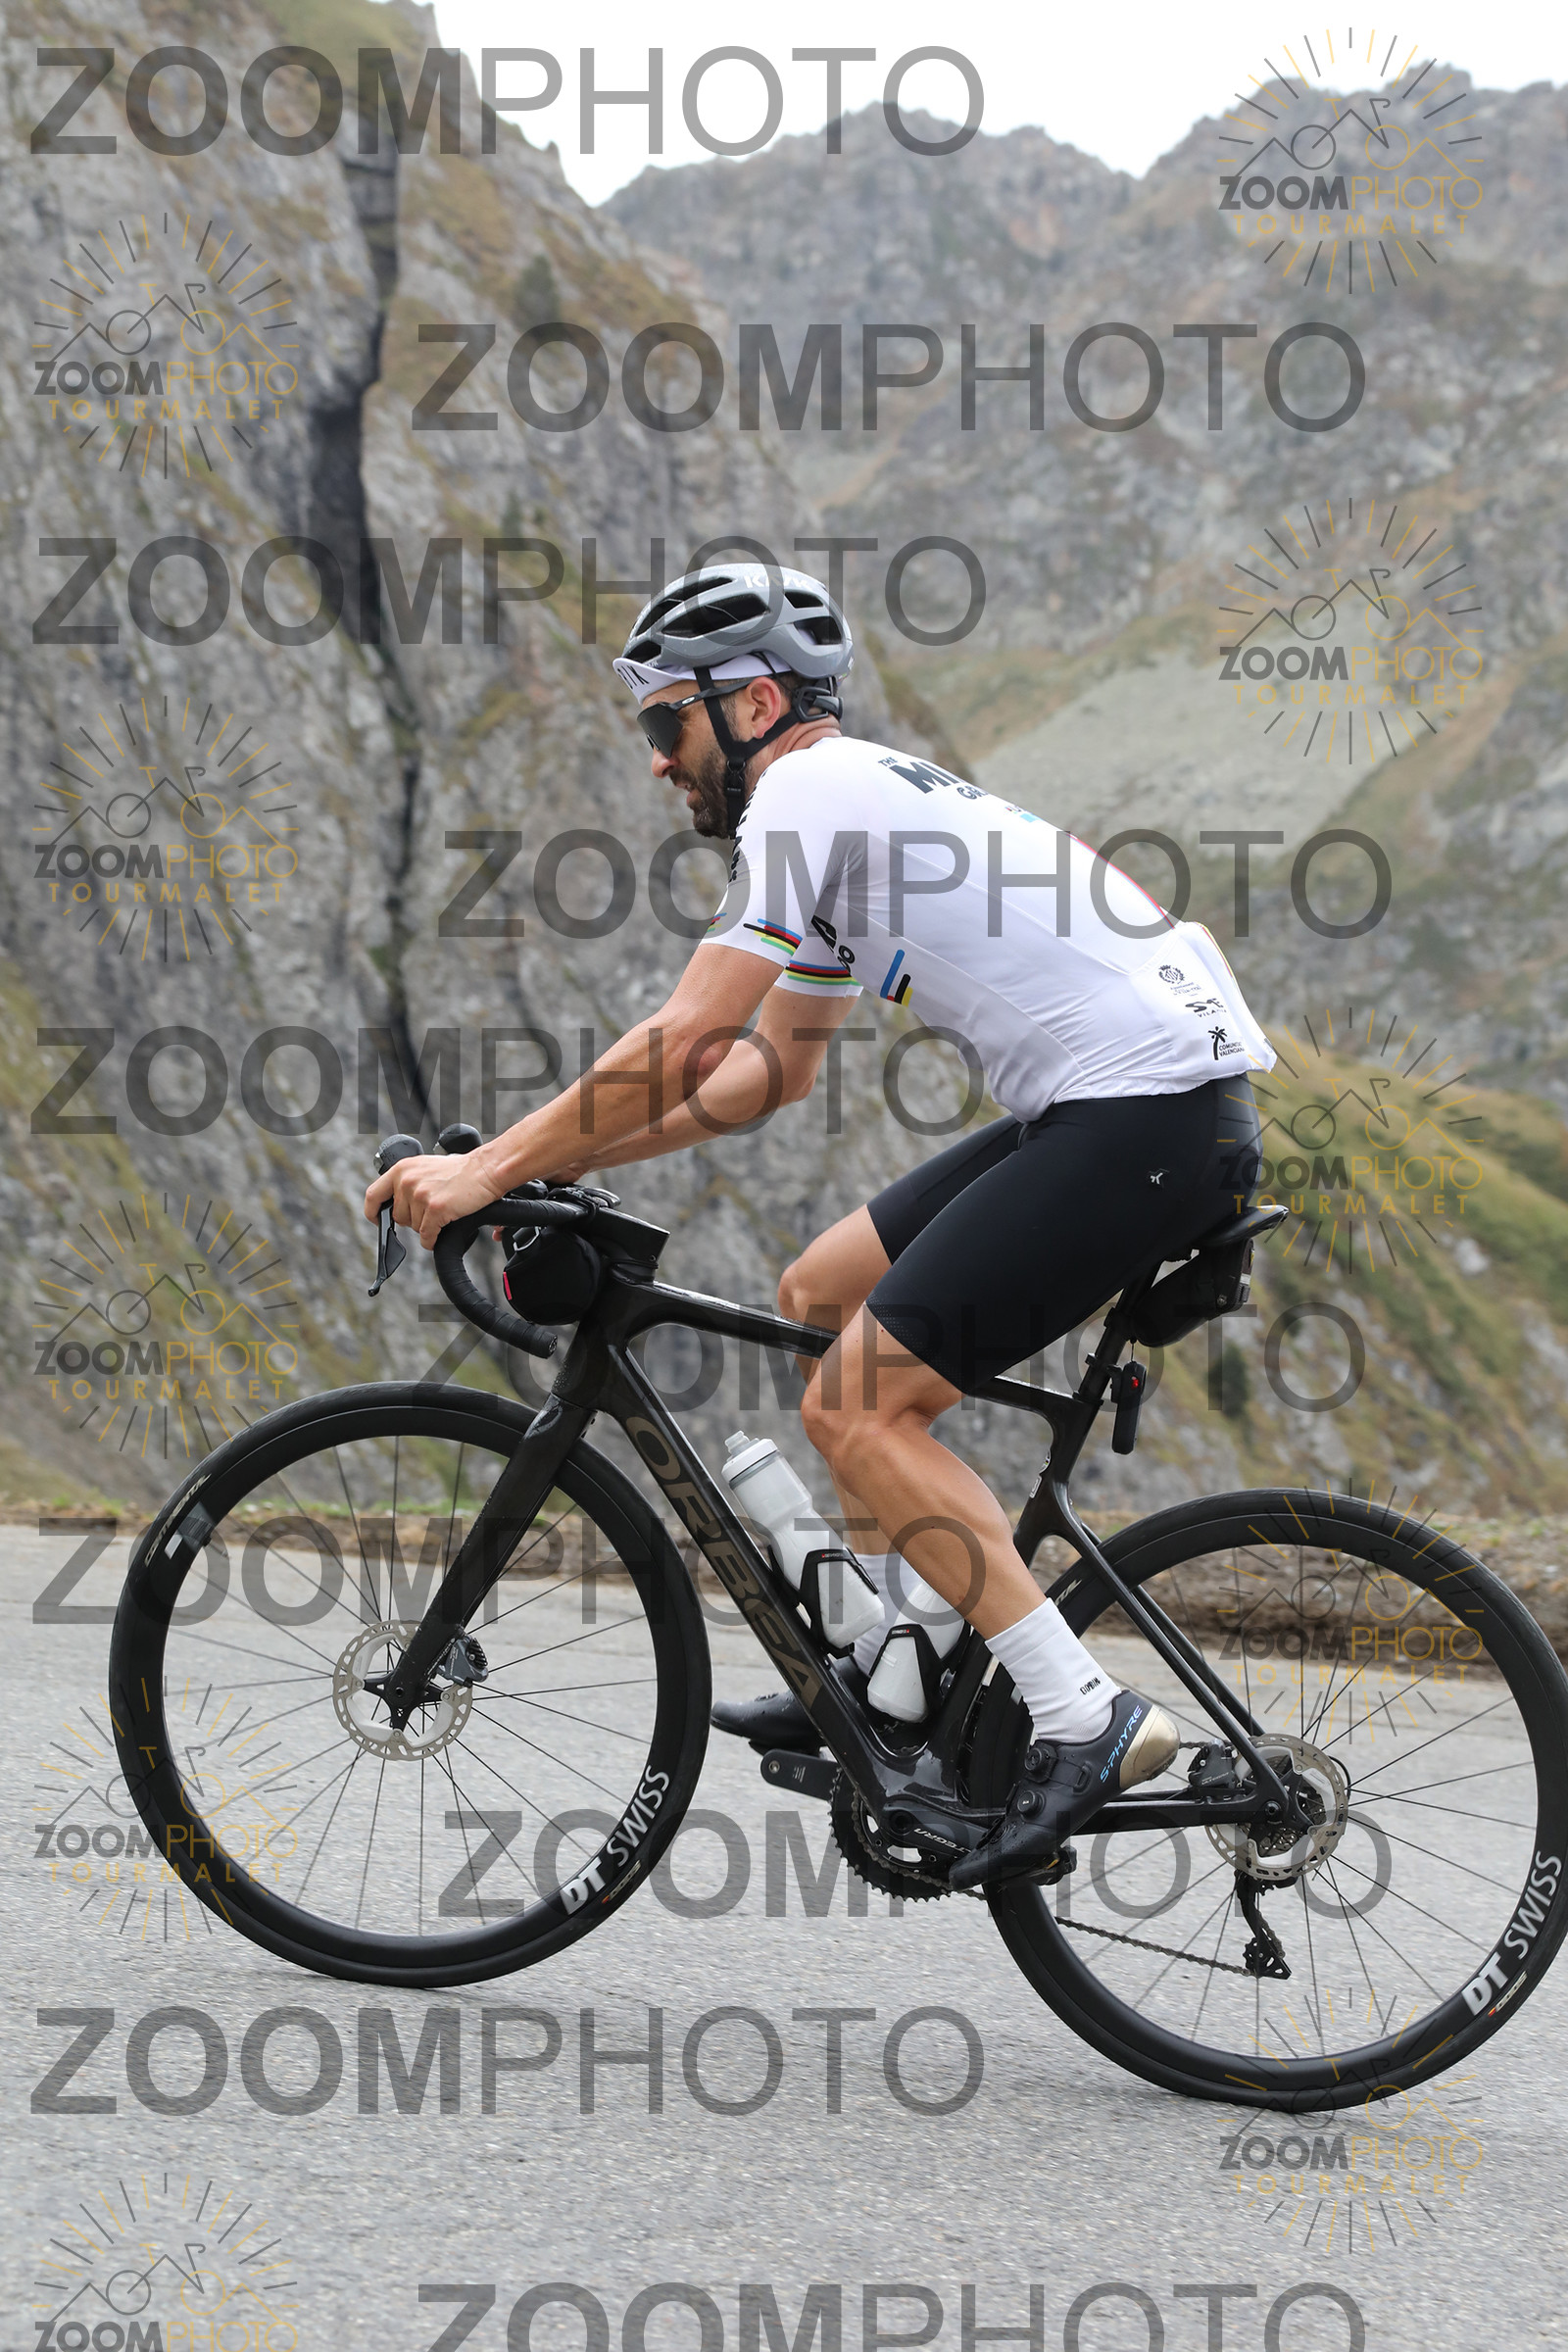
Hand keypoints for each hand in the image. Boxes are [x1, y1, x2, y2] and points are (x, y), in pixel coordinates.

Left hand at [363, 1151, 501, 1247]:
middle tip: (430, 1210)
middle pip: (397, 1217)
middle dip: (412, 1220)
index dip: (373, 1213)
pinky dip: (432, 1240)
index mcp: (402, 1169)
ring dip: (427, 1227)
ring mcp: (420, 1195)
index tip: (379, 1221)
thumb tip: (397, 1203)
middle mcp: (407, 1181)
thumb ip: (407, 1182)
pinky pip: (426, 1236)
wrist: (486, 1170)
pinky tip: (440, 1232)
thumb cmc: (461, 1170)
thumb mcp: (425, 1167)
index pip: (373, 1195)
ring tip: (442, 1212)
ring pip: (414, 1227)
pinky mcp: (435, 1209)